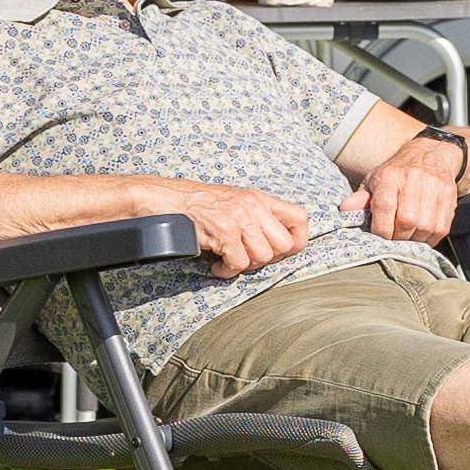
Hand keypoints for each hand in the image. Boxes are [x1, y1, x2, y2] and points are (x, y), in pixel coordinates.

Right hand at [170, 182, 310, 274]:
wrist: (168, 200)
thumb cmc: (200, 205)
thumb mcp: (236, 202)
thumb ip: (259, 217)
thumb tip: (279, 245)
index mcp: (260, 199)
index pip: (300, 218)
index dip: (296, 241)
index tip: (280, 252)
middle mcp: (253, 206)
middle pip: (285, 245)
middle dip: (269, 259)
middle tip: (249, 259)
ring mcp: (239, 218)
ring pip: (263, 257)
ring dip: (245, 266)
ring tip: (229, 261)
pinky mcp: (224, 231)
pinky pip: (239, 264)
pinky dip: (227, 271)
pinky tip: (217, 265)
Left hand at [359, 139, 465, 246]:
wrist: (431, 155)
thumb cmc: (397, 172)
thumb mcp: (374, 180)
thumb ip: (360, 198)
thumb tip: (345, 209)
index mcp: (390, 176)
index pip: (385, 206)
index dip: (380, 228)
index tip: (378, 236)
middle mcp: (413, 180)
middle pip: (407, 220)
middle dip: (397, 238)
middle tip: (393, 239)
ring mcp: (434, 188)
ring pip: (425, 227)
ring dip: (414, 240)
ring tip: (406, 237)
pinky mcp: (449, 197)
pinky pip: (440, 228)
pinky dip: (429, 239)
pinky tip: (421, 235)